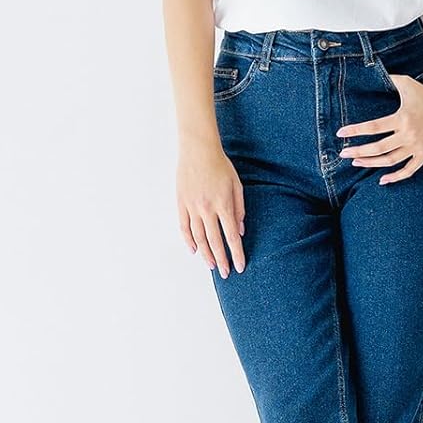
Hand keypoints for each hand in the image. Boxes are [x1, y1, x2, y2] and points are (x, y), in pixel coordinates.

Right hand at [177, 137, 245, 276]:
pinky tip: (194, 250)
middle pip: (215, 241)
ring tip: (212, 266)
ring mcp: (192, 207)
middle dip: (222, 260)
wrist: (198, 149)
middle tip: (226, 273)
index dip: (237, 254)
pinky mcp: (181, 203)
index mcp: (223, 205)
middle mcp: (207, 209)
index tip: (240, 266)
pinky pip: (184, 226)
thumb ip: (239, 209)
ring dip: (206, 254)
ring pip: (198, 237)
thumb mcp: (236, 185)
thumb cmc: (220, 165)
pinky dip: (188, 240)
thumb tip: (239, 231)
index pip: (231, 237)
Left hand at [336, 75, 422, 183]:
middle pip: (379, 148)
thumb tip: (373, 71)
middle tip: (344, 153)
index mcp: (401, 118)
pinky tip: (383, 180)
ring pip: (390, 160)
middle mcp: (408, 134)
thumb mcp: (406, 83)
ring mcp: (417, 146)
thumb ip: (389, 79)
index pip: (373, 127)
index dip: (355, 130)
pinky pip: (409, 170)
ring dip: (372, 163)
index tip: (340, 133)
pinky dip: (396, 177)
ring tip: (357, 162)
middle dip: (358, 151)